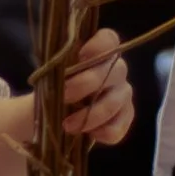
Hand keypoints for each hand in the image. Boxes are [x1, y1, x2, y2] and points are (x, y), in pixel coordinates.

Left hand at [61, 26, 133, 147]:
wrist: (52, 114)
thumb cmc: (53, 87)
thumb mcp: (50, 75)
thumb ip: (57, 69)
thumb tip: (58, 73)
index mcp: (98, 52)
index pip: (109, 39)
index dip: (99, 45)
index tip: (81, 55)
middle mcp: (115, 69)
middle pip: (115, 70)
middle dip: (87, 84)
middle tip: (64, 96)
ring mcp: (122, 93)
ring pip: (116, 101)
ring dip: (91, 115)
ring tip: (67, 125)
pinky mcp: (124, 117)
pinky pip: (120, 125)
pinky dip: (104, 132)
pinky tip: (87, 135)